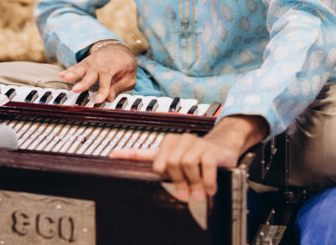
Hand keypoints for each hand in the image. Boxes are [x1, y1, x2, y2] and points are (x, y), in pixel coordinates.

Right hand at [59, 41, 136, 103]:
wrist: (118, 49)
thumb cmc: (125, 65)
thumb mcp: (130, 76)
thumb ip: (120, 87)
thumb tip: (109, 98)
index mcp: (115, 64)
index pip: (108, 78)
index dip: (103, 89)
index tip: (98, 100)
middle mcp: (102, 62)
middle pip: (92, 72)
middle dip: (84, 82)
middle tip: (76, 90)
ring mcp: (93, 61)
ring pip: (82, 67)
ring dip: (73, 73)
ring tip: (64, 78)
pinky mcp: (86, 62)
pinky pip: (77, 66)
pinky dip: (69, 71)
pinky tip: (61, 75)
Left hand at [110, 115, 267, 201]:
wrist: (222, 147)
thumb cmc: (197, 156)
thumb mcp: (177, 162)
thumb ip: (161, 167)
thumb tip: (144, 172)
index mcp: (168, 145)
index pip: (145, 151)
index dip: (129, 154)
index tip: (113, 155)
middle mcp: (179, 141)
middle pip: (169, 163)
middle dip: (177, 180)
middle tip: (185, 194)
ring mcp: (195, 143)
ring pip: (186, 164)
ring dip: (193, 182)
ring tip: (199, 192)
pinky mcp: (210, 150)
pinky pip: (204, 167)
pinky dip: (207, 181)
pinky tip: (209, 187)